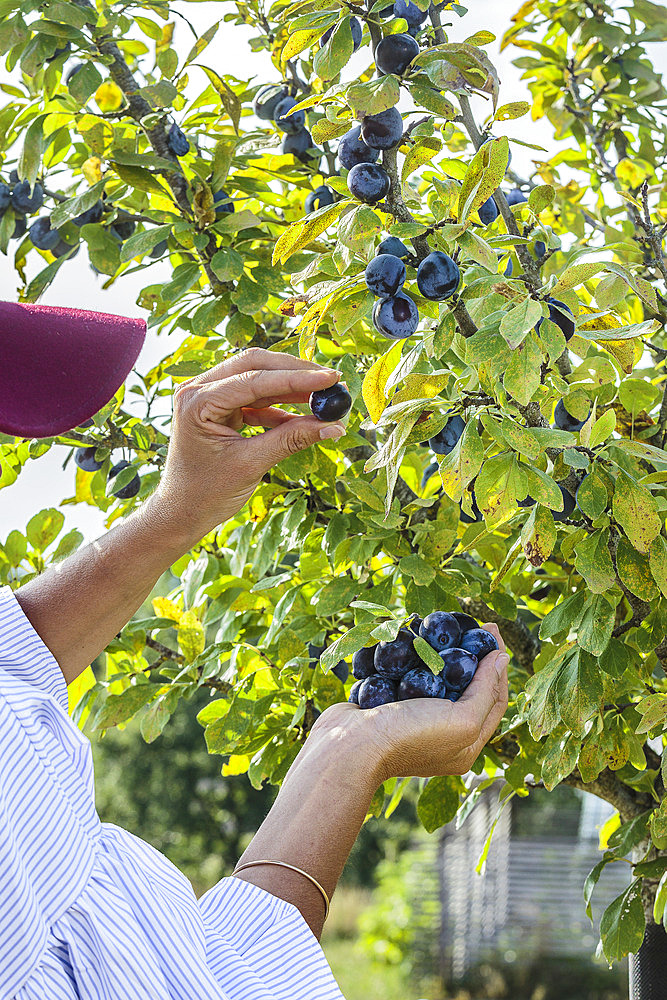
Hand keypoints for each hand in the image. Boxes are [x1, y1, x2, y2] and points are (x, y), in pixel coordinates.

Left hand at [149, 349, 345, 541]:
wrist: (181, 512)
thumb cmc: (205, 492)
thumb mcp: (251, 464)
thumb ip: (291, 439)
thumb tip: (333, 425)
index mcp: (197, 401)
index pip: (254, 379)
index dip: (296, 378)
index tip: (330, 378)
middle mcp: (199, 389)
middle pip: (255, 365)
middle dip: (295, 372)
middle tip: (331, 380)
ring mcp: (208, 396)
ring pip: (257, 377)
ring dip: (291, 387)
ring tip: (324, 397)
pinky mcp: (219, 407)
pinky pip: (255, 397)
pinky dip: (280, 405)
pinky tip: (305, 415)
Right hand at [314, 624, 508, 780]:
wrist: (348, 747)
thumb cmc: (409, 737)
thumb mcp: (462, 721)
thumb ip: (485, 691)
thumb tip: (501, 658)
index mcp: (466, 745)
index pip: (493, 698)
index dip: (497, 664)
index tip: (492, 631)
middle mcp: (443, 732)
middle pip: (468, 687)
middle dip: (473, 654)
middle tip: (474, 624)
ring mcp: (415, 718)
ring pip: (437, 678)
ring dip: (444, 652)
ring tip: (447, 626)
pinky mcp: (391, 705)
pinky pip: (409, 676)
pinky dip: (415, 657)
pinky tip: (416, 636)